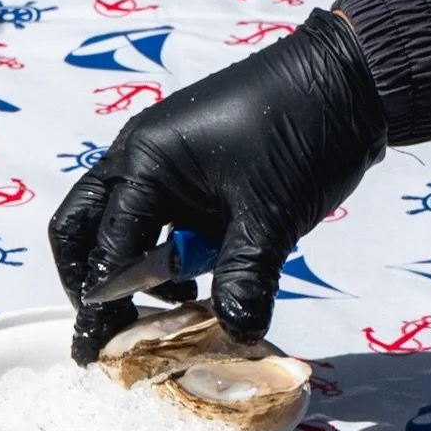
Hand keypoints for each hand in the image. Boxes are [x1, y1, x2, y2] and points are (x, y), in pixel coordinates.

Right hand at [49, 8, 386, 362]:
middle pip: (82, 227)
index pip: (106, 246)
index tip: (99, 351)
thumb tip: (237, 335)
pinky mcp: (190, 171)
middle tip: (107, 330)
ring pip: (117, 224)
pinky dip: (162, 256)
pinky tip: (194, 283)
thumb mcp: (271, 214)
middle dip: (89, 281)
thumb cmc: (302, 132)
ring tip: (167, 311)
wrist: (348, 79)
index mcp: (145, 161)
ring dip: (130, 271)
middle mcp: (138, 157)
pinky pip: (155, 220)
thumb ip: (245, 277)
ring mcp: (162, 161)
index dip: (102, 303)